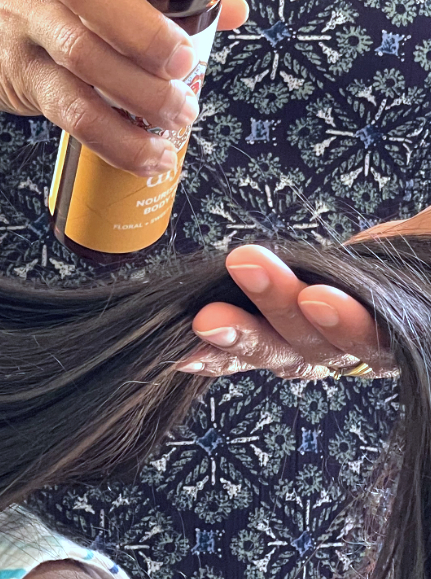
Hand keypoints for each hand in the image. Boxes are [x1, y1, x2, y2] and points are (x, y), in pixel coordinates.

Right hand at [0, 0, 248, 177]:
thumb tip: (228, 9)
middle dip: (143, 28)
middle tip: (186, 62)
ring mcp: (17, 14)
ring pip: (81, 54)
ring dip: (139, 93)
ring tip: (178, 114)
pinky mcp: (13, 69)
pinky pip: (69, 108)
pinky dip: (115, 136)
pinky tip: (148, 150)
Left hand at [178, 205, 430, 378]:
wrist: (405, 256)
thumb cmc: (417, 250)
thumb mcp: (427, 242)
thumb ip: (422, 238)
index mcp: (404, 330)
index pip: (380, 340)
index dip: (348, 324)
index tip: (316, 297)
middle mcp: (366, 352)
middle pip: (322, 347)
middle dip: (279, 307)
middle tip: (247, 268)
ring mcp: (321, 350)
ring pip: (281, 352)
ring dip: (241, 330)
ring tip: (206, 314)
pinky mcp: (283, 340)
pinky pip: (251, 354)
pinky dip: (219, 354)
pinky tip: (187, 354)